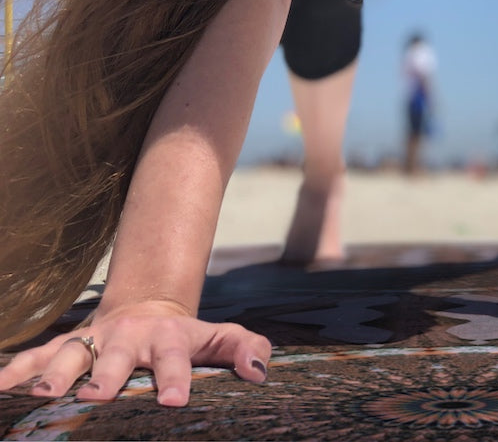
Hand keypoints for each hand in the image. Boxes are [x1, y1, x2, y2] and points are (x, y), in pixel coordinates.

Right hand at [0, 300, 270, 406]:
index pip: (174, 358)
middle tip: (97, 396)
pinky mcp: (64, 346)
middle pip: (115, 356)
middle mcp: (126, 338)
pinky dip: (14, 372)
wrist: (146, 309)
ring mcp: (92, 340)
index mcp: (167, 338)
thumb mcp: (220, 337)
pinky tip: (0, 390)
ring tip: (44, 395)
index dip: (175, 377)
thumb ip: (247, 348)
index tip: (174, 400)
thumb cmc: (187, 336)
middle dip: (105, 375)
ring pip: (69, 353)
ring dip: (54, 373)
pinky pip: (34, 358)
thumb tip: (260, 373)